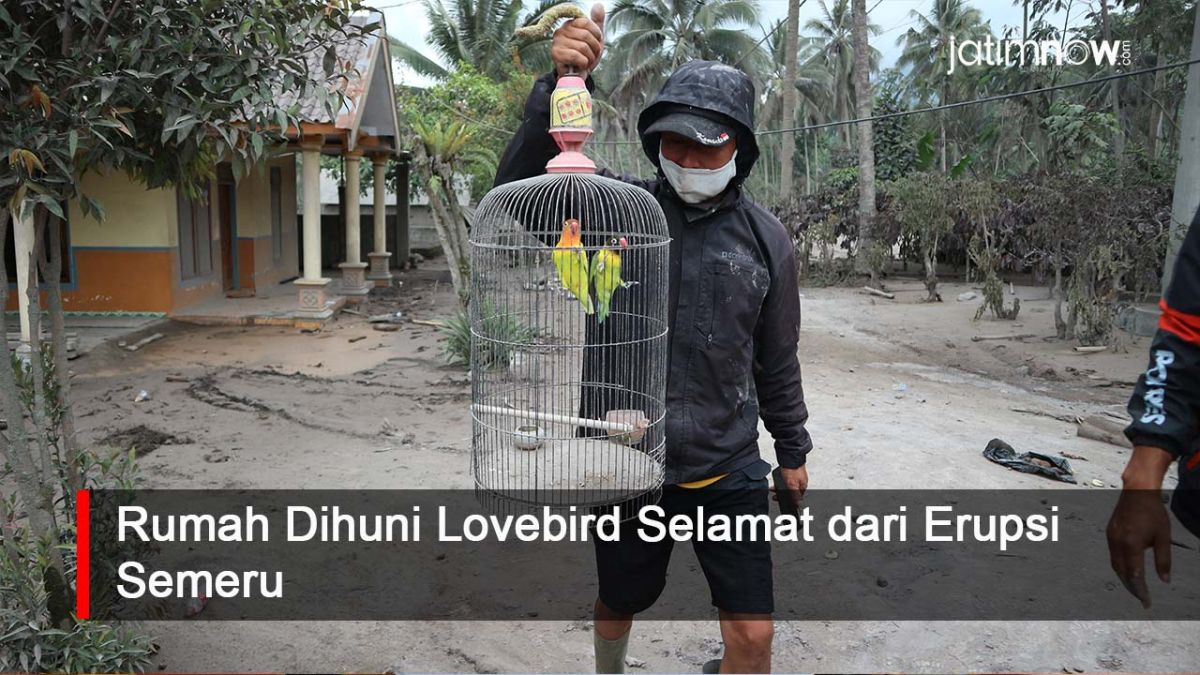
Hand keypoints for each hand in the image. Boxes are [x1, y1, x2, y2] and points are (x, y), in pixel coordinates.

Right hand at [551, 3, 604, 76]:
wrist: (578, 76)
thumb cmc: (586, 56)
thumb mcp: (595, 38)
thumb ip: (597, 22)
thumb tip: (598, 5)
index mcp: (571, 24)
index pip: (587, 22)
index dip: (596, 35)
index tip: (596, 42)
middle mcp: (561, 30)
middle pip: (586, 35)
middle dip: (594, 48)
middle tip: (592, 55)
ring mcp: (557, 42)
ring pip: (582, 47)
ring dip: (590, 58)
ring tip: (586, 61)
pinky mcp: (556, 54)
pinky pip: (576, 56)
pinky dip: (583, 63)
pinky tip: (580, 65)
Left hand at [771, 465, 807, 501]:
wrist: (790, 456)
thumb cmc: (793, 469)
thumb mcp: (792, 485)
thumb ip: (794, 495)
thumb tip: (798, 504)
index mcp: (802, 486)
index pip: (797, 498)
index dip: (789, 501)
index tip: (781, 501)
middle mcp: (800, 482)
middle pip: (790, 492)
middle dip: (782, 494)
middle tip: (775, 496)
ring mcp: (795, 476)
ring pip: (787, 486)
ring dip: (779, 488)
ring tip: (773, 489)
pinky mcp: (791, 472)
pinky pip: (785, 480)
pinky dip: (779, 482)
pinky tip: (775, 482)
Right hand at [1106, 445, 1174, 607]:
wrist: (1137, 491)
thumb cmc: (1153, 513)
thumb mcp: (1163, 537)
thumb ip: (1163, 560)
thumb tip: (1164, 580)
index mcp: (1131, 544)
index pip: (1134, 575)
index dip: (1141, 590)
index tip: (1146, 603)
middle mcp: (1117, 543)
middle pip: (1122, 573)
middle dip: (1132, 587)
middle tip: (1142, 598)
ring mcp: (1111, 537)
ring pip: (1115, 565)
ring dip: (1125, 578)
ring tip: (1136, 586)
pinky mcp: (1109, 533)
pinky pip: (1113, 555)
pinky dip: (1120, 566)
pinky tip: (1128, 568)